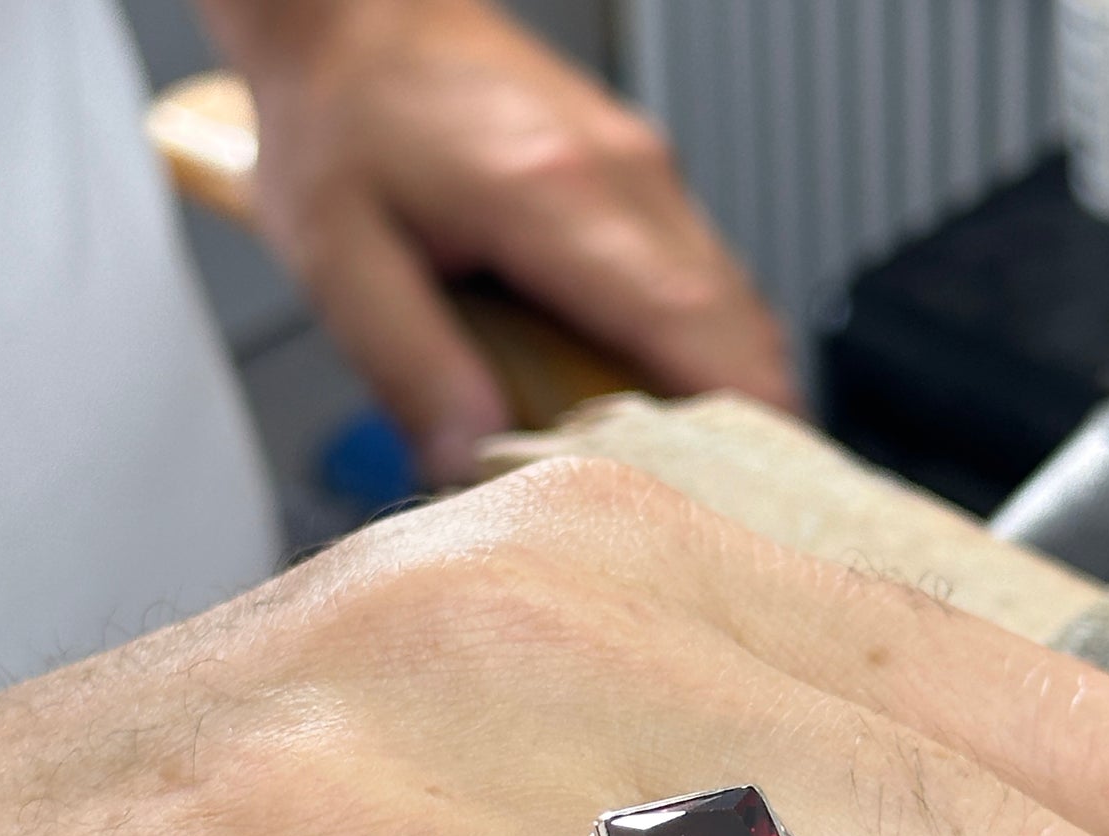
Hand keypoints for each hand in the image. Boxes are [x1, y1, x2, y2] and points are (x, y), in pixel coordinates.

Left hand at [197, 0, 795, 484]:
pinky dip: (707, 352)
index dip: (743, 416)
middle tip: (738, 513)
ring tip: (706, 476)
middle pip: (740, 323)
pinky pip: (707, 284)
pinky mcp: (645, 183)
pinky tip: (671, 403)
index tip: (768, 491)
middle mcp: (627, 177)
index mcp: (556, 195)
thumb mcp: (340, 258)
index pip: (690, 323)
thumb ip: (412, 368)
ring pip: (736, 305)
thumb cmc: (345, 119)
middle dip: (755, 426)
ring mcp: (648, 174)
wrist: (360, 19)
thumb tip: (471, 461)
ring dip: (734, 391)